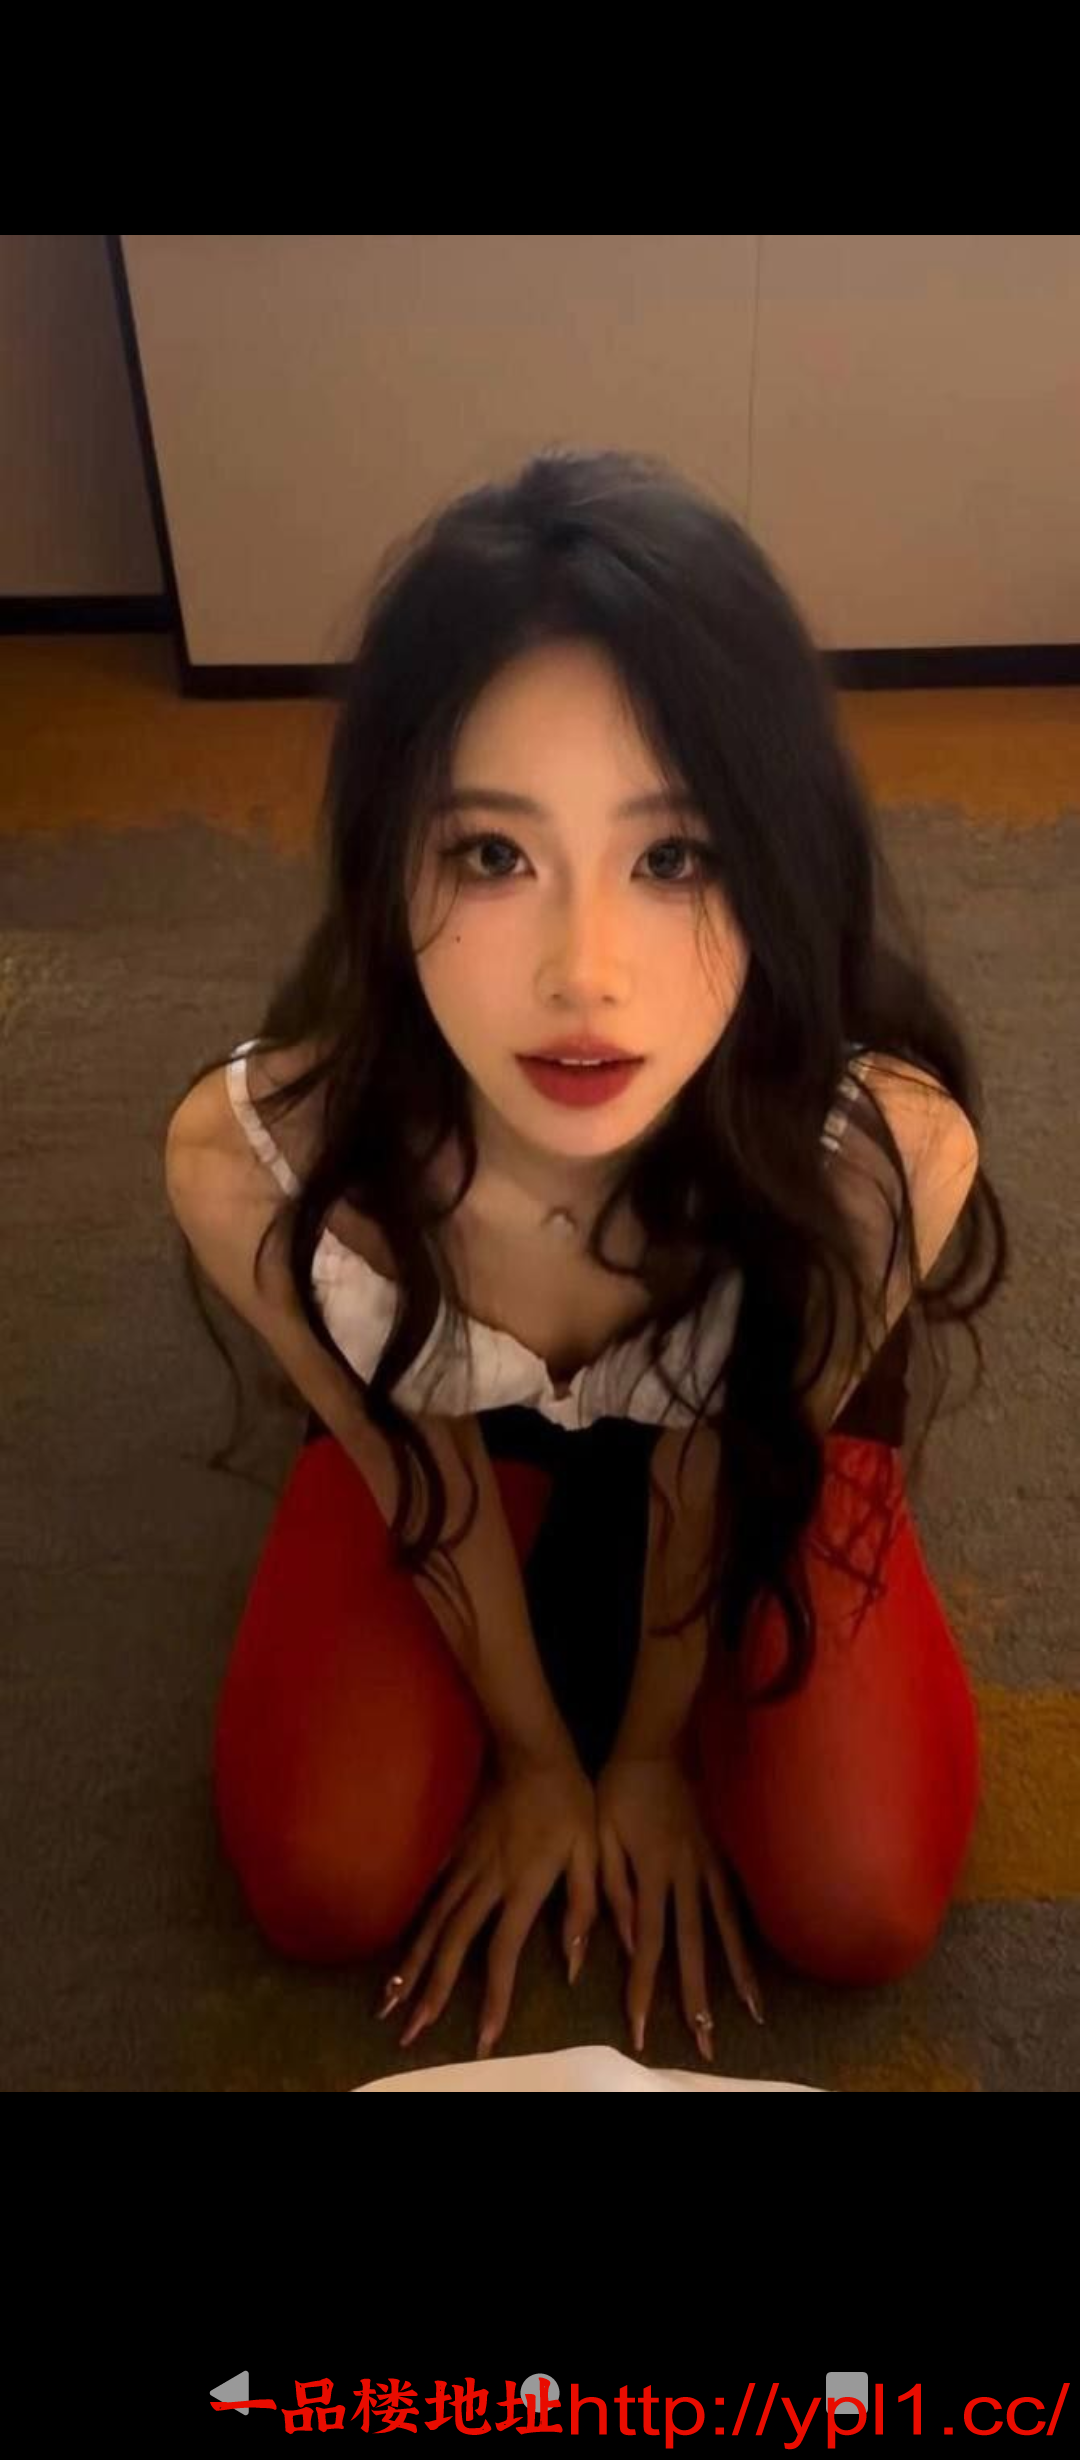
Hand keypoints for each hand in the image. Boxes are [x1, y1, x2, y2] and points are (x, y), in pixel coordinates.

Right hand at [376, 1746, 597, 2059]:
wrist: (533, 1753)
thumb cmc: (572, 1805)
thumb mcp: (594, 1854)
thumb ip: (585, 1908)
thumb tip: (574, 1964)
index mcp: (523, 1886)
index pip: (503, 1951)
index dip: (494, 1996)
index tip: (483, 2036)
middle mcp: (486, 1882)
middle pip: (451, 1944)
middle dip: (429, 1990)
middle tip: (407, 2029)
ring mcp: (464, 1863)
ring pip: (431, 1921)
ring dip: (409, 1963)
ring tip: (388, 1999)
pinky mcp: (453, 1848)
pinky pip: (428, 1890)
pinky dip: (410, 1921)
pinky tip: (396, 1944)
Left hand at [595, 1751, 764, 2059]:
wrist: (655, 1747)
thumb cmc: (617, 1792)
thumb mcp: (599, 1837)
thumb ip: (610, 1890)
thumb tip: (616, 1940)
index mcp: (651, 1874)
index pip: (646, 1944)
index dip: (643, 1987)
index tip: (641, 2026)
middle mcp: (686, 1877)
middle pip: (693, 1946)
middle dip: (698, 1998)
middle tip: (706, 2041)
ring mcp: (710, 1866)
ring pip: (725, 1928)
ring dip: (738, 1973)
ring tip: (753, 2013)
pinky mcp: (723, 1854)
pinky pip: (738, 1901)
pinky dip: (748, 1934)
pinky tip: (757, 1958)